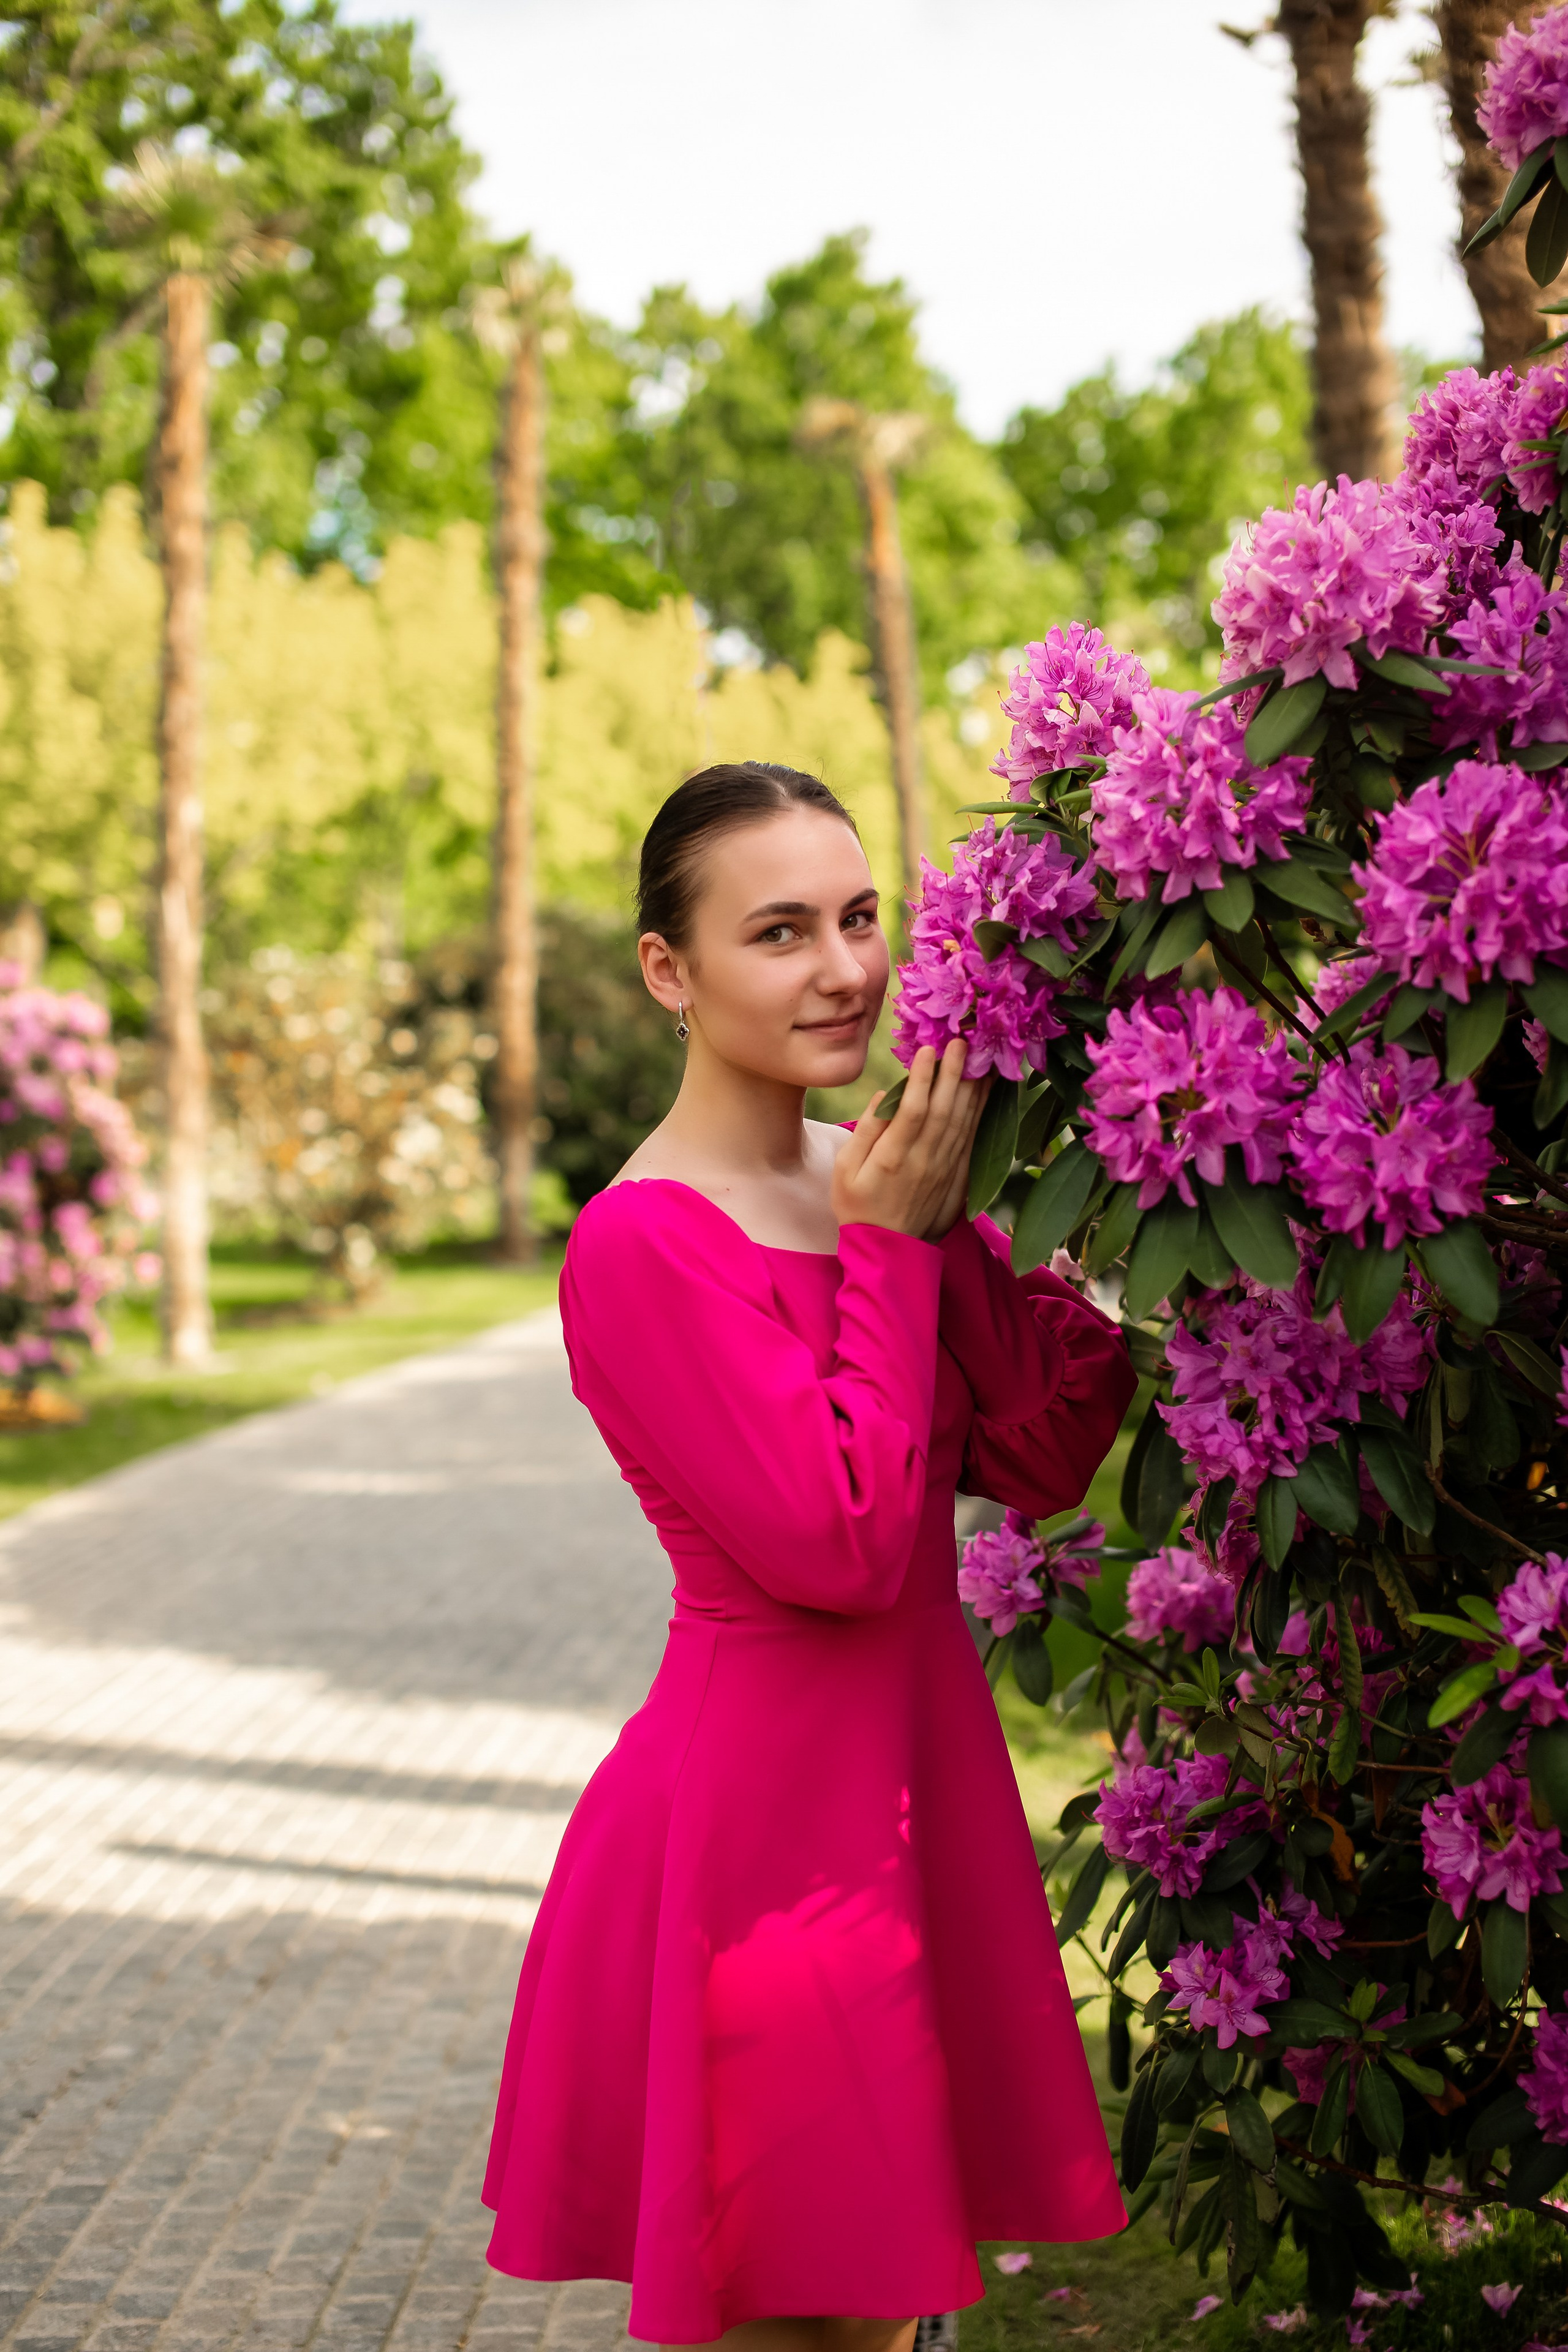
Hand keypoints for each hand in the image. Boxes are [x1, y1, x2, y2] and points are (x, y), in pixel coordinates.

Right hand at [832, 1040, 990, 1243]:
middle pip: (944, 1110)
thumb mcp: (846, 1170)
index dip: (922, 1079)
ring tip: (981, 1057)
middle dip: (954, 1073)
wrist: (888, 1249)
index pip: (912, 1111)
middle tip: (962, 1040)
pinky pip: (972, 1139)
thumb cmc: (858, 1205)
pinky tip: (987, 1091)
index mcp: (892, 1158)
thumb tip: (883, 1095)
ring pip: (963, 1122)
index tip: (928, 1049)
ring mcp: (944, 1169)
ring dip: (973, 1087)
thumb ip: (866, 1132)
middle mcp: (923, 1161)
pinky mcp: (958, 1176)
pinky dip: (981, 1113)